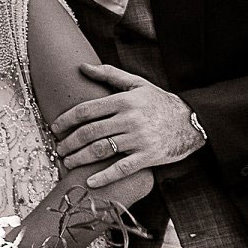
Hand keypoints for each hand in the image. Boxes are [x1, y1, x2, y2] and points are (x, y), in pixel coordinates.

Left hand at [50, 63, 205, 187]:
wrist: (192, 122)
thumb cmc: (159, 102)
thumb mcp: (137, 83)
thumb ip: (109, 74)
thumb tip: (82, 66)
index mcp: (124, 101)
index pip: (87, 110)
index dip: (66, 120)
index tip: (55, 128)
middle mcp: (130, 119)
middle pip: (90, 132)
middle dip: (69, 142)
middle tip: (58, 148)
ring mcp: (139, 139)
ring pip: (102, 150)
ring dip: (80, 158)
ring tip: (68, 162)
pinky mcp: (149, 156)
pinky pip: (122, 169)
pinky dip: (105, 176)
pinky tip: (90, 181)